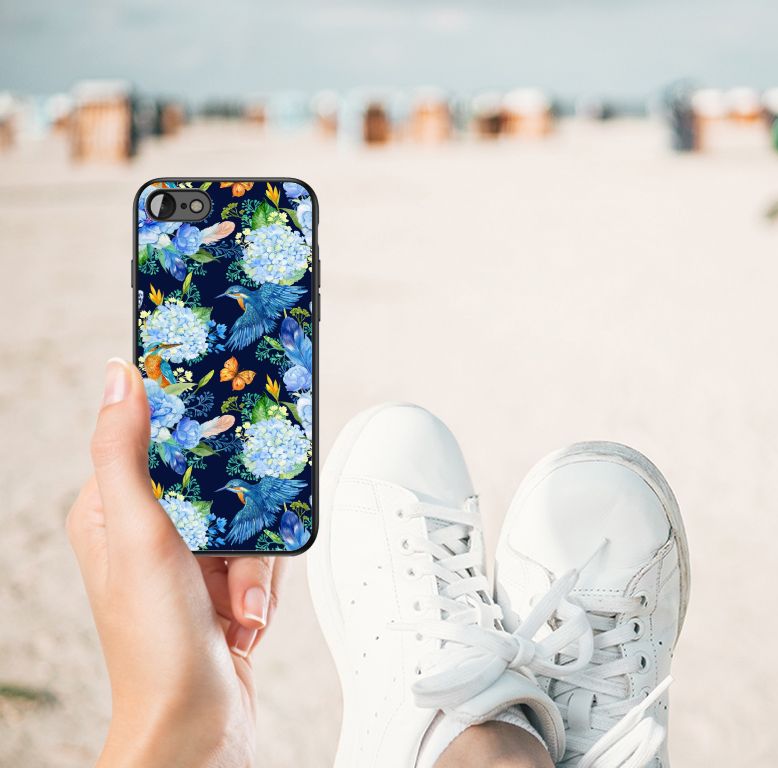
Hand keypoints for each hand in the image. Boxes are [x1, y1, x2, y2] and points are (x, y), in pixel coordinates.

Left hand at [67, 359, 285, 766]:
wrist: (196, 726)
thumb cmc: (156, 644)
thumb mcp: (139, 535)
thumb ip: (125, 452)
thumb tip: (119, 375)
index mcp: (111, 510)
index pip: (155, 439)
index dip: (194, 429)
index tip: (225, 417)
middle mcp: (148, 532)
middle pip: (217, 480)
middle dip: (240, 521)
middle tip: (233, 553)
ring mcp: (187, 562)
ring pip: (248, 520)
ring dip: (254, 566)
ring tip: (238, 604)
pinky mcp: (220, 586)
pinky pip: (261, 558)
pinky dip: (262, 588)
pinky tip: (245, 618)